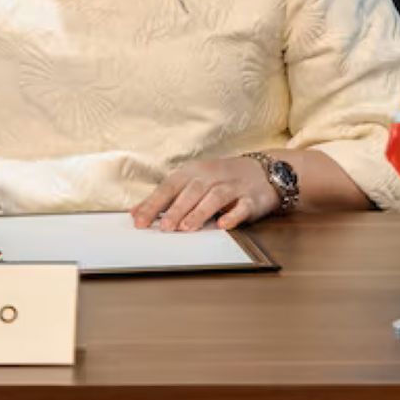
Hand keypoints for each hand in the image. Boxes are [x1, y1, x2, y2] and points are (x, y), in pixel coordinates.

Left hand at [131, 157, 277, 231]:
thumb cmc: (220, 180)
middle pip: (193, 190)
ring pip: (216, 197)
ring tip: (186, 228)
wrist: (265, 170)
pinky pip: (243, 206)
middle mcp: (213, 176)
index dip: (154, 203)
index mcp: (194, 171)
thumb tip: (134, 213)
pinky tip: (223, 224)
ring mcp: (234, 186)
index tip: (139, 221)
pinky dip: (233, 215)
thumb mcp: (192, 182)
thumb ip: (165, 198)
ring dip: (200, 212)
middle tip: (164, 228)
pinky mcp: (253, 198)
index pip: (170, 186)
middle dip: (177, 209)